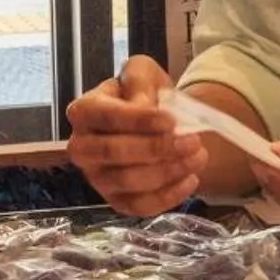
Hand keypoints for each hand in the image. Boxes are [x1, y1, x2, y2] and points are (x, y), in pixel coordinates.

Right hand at [64, 56, 206, 216]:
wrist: (155, 122)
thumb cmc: (144, 95)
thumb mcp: (142, 73)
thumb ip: (140, 81)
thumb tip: (144, 108)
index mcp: (83, 111)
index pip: (107, 117)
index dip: (140, 121)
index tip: (171, 121)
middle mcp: (82, 147)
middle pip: (114, 153)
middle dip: (157, 149)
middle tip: (192, 141)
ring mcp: (96, 177)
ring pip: (128, 182)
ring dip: (169, 171)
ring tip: (198, 156)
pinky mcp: (115, 200)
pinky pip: (139, 206)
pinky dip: (169, 196)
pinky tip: (190, 179)